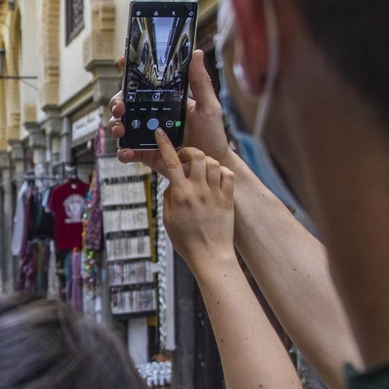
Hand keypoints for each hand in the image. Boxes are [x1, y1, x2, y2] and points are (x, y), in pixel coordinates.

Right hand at [110, 48, 235, 176]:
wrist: (211, 165)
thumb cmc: (212, 134)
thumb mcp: (208, 106)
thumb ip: (200, 82)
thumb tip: (196, 53)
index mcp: (165, 100)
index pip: (144, 83)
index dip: (130, 72)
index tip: (123, 63)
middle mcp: (153, 115)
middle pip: (126, 104)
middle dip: (116, 103)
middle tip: (120, 107)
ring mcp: (147, 134)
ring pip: (122, 126)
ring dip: (115, 125)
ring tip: (120, 130)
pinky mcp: (146, 153)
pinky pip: (128, 152)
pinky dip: (123, 152)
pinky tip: (128, 151)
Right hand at [156, 129, 236, 265]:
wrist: (210, 256)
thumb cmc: (187, 241)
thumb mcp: (168, 218)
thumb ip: (169, 196)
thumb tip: (174, 183)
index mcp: (181, 194)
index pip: (171, 162)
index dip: (164, 144)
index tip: (160, 132)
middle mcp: (199, 190)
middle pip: (197, 155)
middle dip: (190, 151)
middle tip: (186, 157)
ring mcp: (215, 194)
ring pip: (213, 163)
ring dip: (206, 161)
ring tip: (201, 169)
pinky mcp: (228, 199)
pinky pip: (228, 175)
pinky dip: (221, 171)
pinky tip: (215, 177)